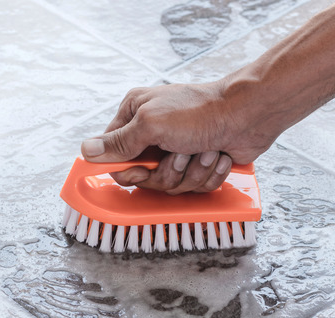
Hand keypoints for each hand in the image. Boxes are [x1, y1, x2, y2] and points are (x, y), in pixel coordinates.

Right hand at [80, 81, 276, 194]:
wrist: (247, 116)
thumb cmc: (200, 113)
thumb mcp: (151, 124)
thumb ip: (118, 142)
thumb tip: (86, 150)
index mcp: (136, 116)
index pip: (114, 155)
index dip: (128, 170)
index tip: (138, 170)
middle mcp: (154, 133)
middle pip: (144, 177)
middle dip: (167, 172)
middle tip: (181, 155)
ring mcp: (177, 150)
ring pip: (171, 186)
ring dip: (192, 172)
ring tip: (204, 151)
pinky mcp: (199, 164)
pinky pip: (194, 188)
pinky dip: (208, 174)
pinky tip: (217, 156)